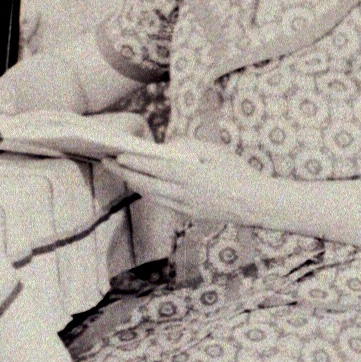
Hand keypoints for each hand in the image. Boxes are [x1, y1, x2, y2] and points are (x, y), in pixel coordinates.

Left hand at [109, 137, 272, 226]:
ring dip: (133, 184)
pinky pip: (161, 203)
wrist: (253, 203)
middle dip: (123, 172)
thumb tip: (167, 147)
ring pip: (150, 195)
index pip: (152, 168)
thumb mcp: (215, 151)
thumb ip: (189, 146)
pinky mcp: (187, 215)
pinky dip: (148, 193)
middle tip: (106, 162)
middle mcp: (182, 193)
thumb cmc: (237, 172)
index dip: (133, 162)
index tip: (117, 155)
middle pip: (144, 183)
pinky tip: (142, 186)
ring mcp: (184, 207)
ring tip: (120, 172)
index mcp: (189, 175)